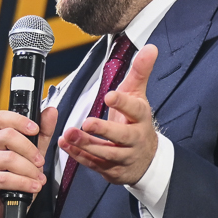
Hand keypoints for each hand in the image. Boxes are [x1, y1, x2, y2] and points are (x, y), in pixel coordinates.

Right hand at [0, 104, 58, 217]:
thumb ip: (42, 134)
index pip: (1, 117)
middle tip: (41, 162)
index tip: (35, 129)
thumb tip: (50, 110)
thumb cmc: (17, 181)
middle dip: (30, 150)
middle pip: (7, 136)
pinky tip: (33, 187)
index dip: (19, 120)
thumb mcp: (33, 155)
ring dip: (29, 170)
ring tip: (39, 179)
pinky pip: (4, 178)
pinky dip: (23, 183)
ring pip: (8, 158)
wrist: (4, 211)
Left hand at [61, 44, 160, 187]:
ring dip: (86, 144)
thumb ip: (140, 71)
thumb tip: (151, 47)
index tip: (110, 95)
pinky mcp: (112, 170)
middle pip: (122, 137)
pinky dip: (79, 156)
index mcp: (141, 119)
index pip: (135, 110)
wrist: (146, 158)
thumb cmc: (136, 121)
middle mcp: (135, 140)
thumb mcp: (138, 95)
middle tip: (87, 122)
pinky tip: (66, 145)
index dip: (123, 103)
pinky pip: (95, 164)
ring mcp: (124, 157)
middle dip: (104, 130)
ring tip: (69, 134)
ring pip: (106, 153)